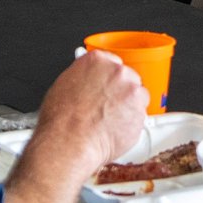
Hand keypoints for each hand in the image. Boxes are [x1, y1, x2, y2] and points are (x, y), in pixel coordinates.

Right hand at [32, 50, 148, 174]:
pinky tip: (115, 129)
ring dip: (129, 107)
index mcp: (97, 61)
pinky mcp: (141, 110)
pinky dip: (131, 123)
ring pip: (138, 96)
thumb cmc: (61, 120)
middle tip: (107, 107)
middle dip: (121, 92)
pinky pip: (141, 115)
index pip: (112, 62)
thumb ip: (83, 77)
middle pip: (128, 78)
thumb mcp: (64, 85)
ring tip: (109, 121)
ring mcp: (132, 90)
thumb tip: (87, 80)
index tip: (108, 87)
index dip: (110, 78)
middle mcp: (117, 72)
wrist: (69, 141)